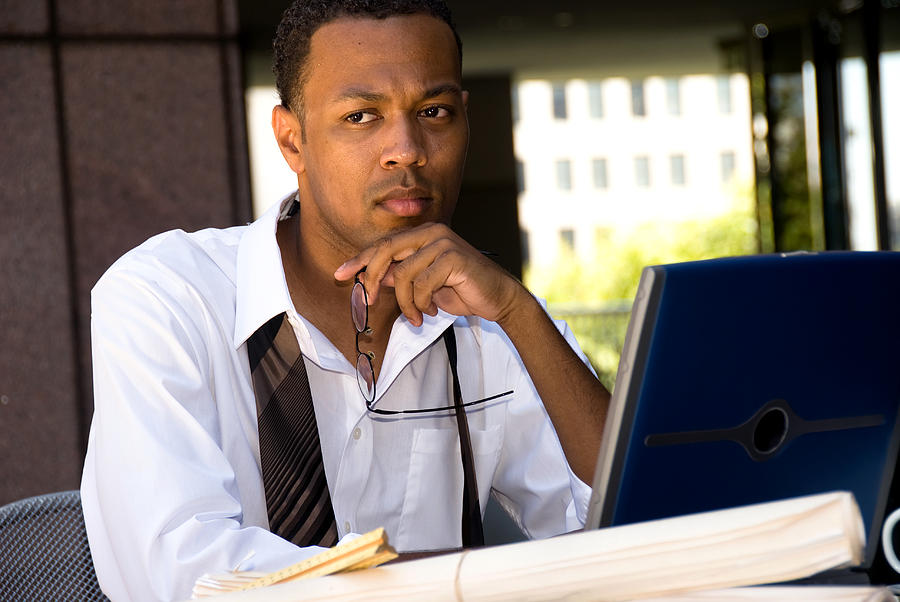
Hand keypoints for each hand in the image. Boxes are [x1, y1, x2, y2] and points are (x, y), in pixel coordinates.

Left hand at [333, 223, 523, 326]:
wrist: (497, 298)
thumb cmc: (461, 290)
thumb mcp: (423, 285)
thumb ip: (399, 277)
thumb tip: (372, 277)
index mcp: (422, 234)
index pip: (383, 244)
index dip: (359, 260)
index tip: (339, 274)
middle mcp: (431, 232)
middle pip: (386, 251)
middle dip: (371, 278)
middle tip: (367, 301)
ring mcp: (443, 242)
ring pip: (403, 274)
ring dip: (405, 303)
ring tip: (416, 316)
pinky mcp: (454, 257)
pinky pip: (422, 284)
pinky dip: (421, 304)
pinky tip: (430, 312)